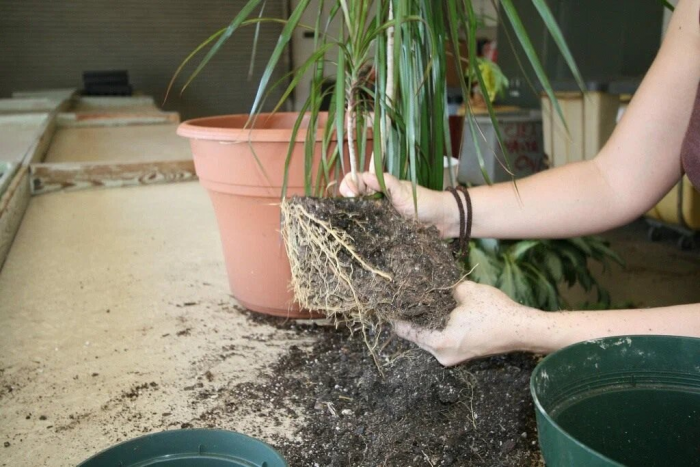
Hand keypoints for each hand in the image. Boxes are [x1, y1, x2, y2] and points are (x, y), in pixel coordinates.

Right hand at [339, 171, 455, 237]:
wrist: (442, 221)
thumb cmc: (425, 202)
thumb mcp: (404, 191)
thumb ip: (386, 183)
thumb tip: (366, 175)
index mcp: (379, 186)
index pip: (356, 180)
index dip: (349, 184)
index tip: (351, 193)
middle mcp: (376, 200)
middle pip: (353, 198)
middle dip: (348, 201)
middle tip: (352, 206)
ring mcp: (378, 216)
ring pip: (358, 214)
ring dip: (354, 216)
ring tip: (354, 219)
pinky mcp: (382, 231)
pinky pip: (368, 229)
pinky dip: (362, 230)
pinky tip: (360, 232)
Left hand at [393, 281, 543, 365]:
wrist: (522, 329)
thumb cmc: (494, 311)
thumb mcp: (466, 291)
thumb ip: (446, 289)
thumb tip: (437, 286)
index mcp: (439, 342)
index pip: (407, 330)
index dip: (397, 315)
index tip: (387, 304)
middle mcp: (442, 355)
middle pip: (417, 336)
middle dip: (412, 317)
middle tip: (403, 298)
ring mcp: (453, 357)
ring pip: (430, 338)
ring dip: (426, 322)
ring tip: (419, 302)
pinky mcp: (462, 354)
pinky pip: (442, 339)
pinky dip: (439, 327)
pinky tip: (438, 311)